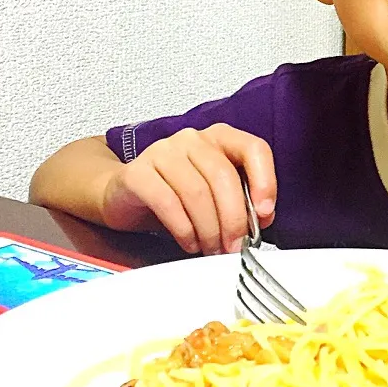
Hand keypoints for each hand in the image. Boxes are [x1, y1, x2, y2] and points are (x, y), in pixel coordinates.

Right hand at [100, 124, 276, 254]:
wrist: (123, 195)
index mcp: (220, 138)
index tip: (265, 214)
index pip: (253, 148)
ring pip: (197, 192)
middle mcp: (193, 139)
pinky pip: (167, 202)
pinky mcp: (137, 172)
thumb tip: (261, 220)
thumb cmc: (175, 194)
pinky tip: (190, 242)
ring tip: (212, 248)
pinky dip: (184, 229)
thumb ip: (240, 201)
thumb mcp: (215, 195)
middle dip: (234, 219)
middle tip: (235, 246)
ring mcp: (163, 151)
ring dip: (209, 229)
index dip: (265, 182)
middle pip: (224, 176)